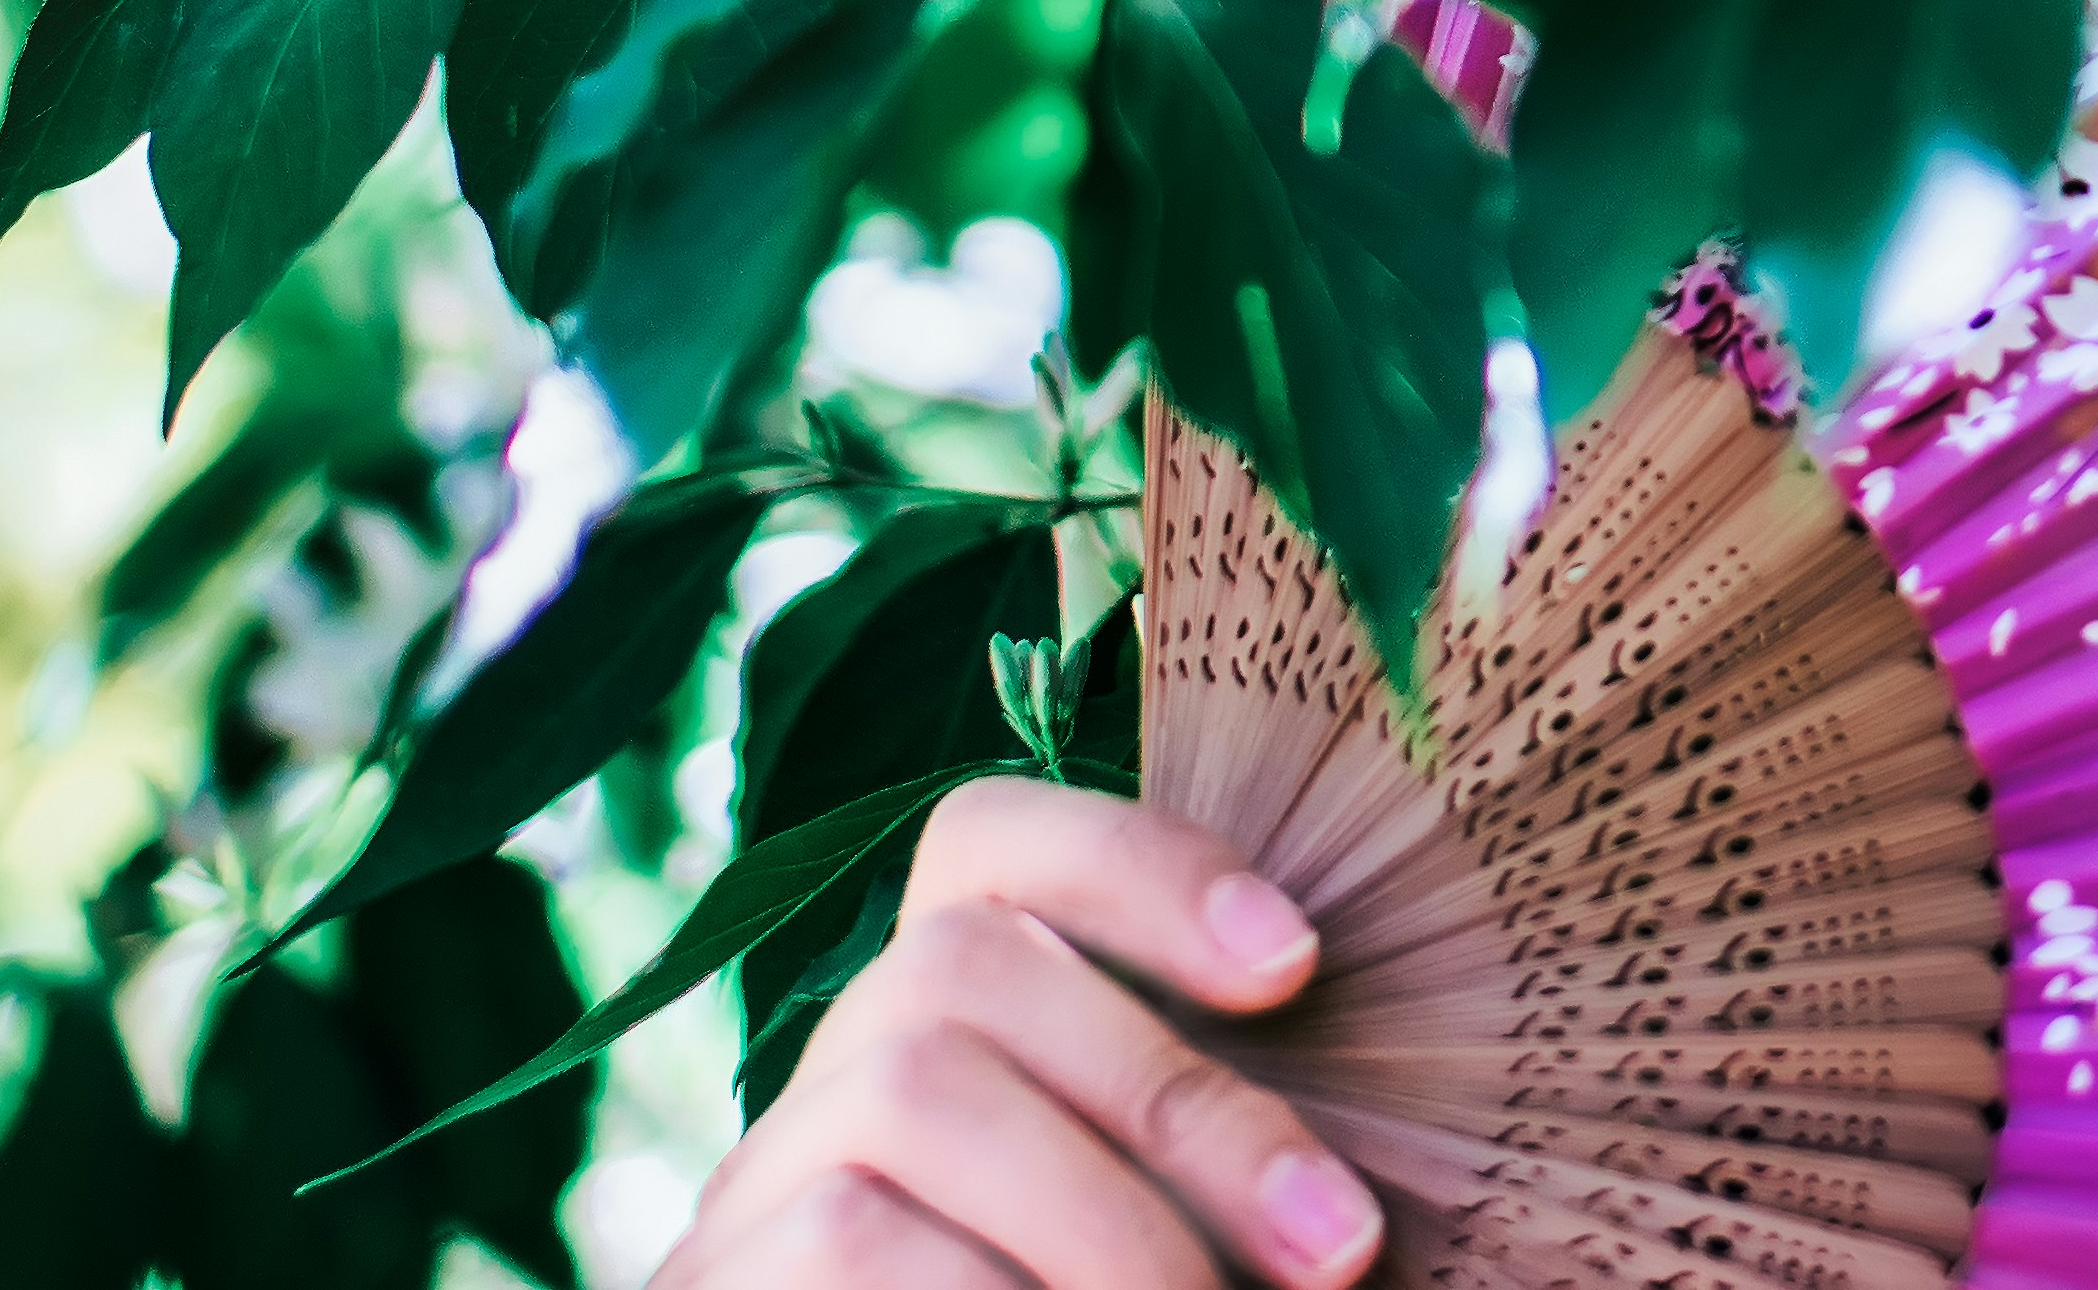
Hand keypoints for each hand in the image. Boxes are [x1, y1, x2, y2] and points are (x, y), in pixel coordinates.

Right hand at [657, 778, 1382, 1289]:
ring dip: (1104, 1216)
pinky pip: (856, 1246)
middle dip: (1180, 1096)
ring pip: (908, 1091)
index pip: (981, 849)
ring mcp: (743, 1205)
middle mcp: (822, 1094)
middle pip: (958, 968)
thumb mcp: (1155, 1244)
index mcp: (941, 1043)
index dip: (1136, 860)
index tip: (1296, 964)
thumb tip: (1355, 1168)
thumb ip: (1220, 1180)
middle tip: (1339, 1249)